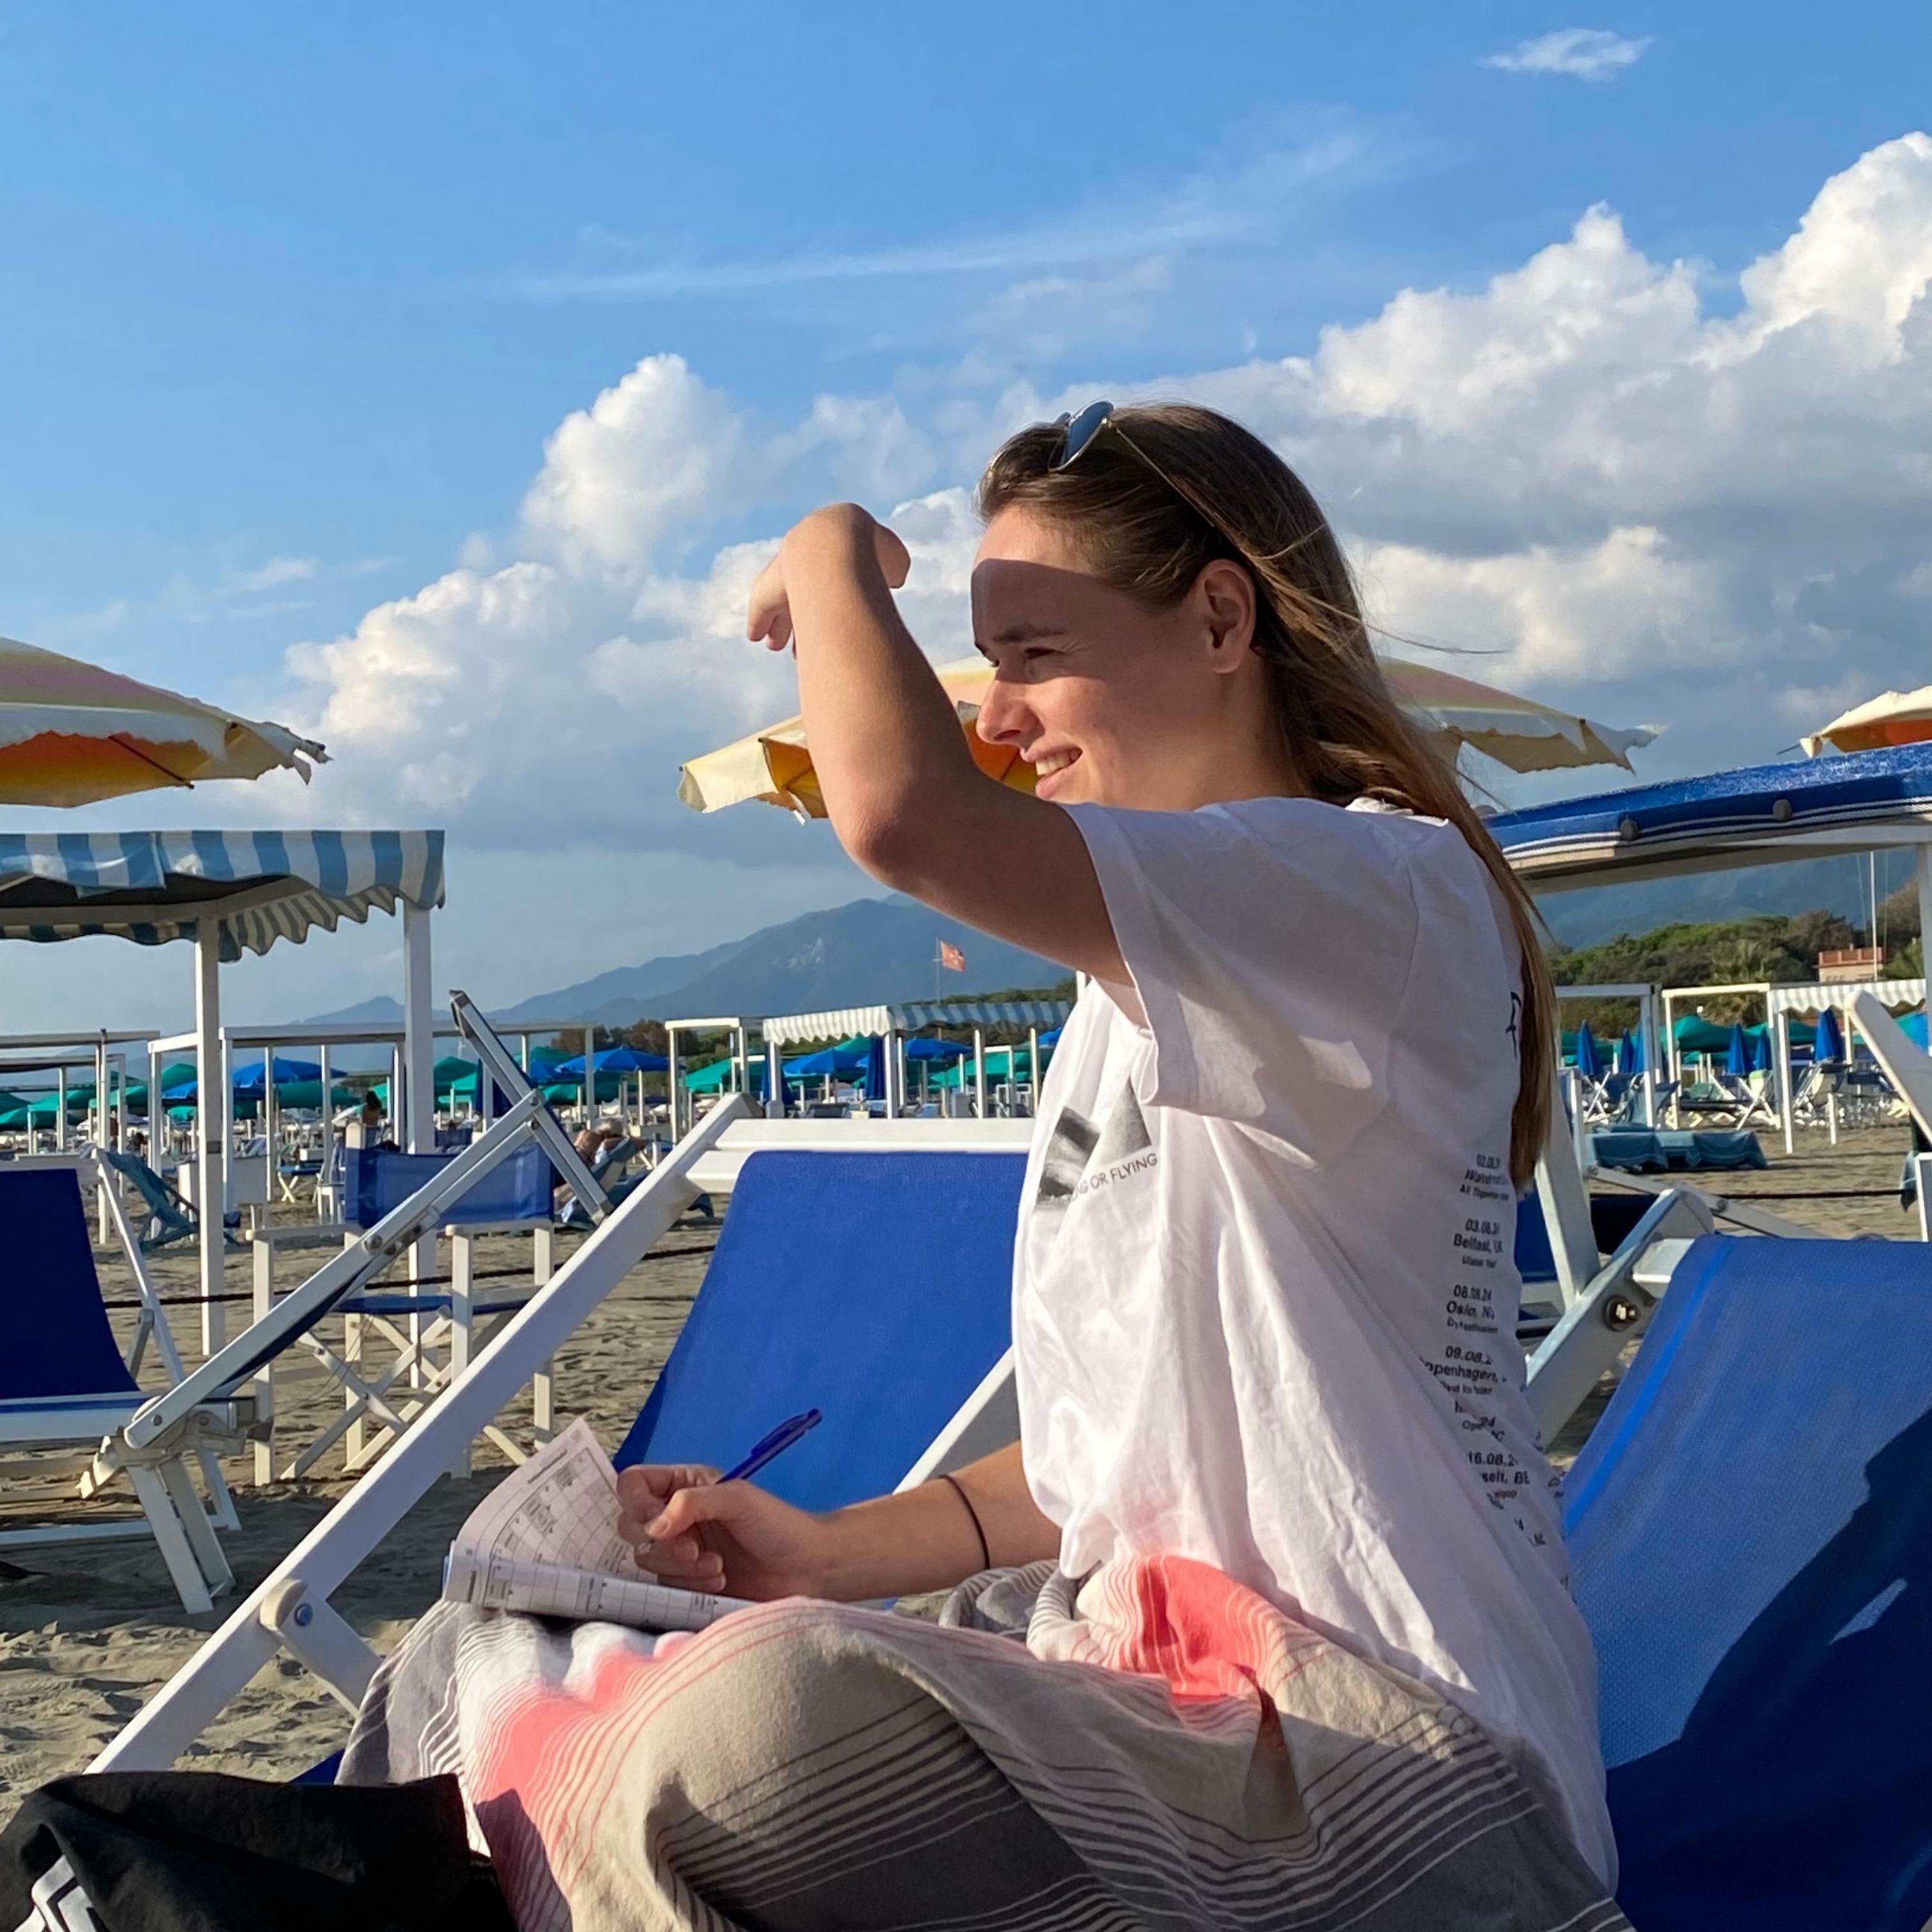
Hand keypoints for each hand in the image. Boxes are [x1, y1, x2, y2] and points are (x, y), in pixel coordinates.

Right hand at [616, 1463, 838, 1600]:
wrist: (806, 1570)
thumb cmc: (777, 1524)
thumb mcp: (737, 1498)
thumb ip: (691, 1503)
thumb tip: (652, 1527)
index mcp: (684, 1485)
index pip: (633, 1484)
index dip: (635, 1502)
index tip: (656, 1520)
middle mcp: (675, 1516)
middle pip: (631, 1526)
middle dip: (660, 1543)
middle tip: (692, 1550)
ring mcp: (679, 1551)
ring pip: (646, 1560)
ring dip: (680, 1567)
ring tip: (718, 1566)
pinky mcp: (685, 1583)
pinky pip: (663, 1587)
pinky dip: (688, 1585)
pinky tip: (720, 1580)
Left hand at [747, 504, 910, 652]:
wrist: (842, 539)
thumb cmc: (875, 551)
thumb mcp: (893, 561)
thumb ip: (890, 573)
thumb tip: (893, 579)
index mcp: (834, 547)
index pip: (829, 577)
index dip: (833, 599)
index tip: (836, 620)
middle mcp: (805, 557)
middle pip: (800, 589)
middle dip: (798, 614)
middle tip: (799, 637)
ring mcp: (784, 570)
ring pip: (779, 600)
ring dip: (779, 624)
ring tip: (775, 645)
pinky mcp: (768, 586)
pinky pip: (761, 605)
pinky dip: (759, 620)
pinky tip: (756, 636)